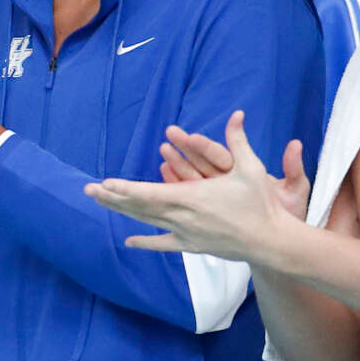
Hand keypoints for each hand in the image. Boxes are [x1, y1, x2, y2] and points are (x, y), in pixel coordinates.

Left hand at [87, 111, 297, 265]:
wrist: (270, 241)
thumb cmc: (261, 203)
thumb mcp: (250, 168)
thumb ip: (238, 140)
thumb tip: (236, 114)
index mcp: (192, 196)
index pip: (149, 192)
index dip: (125, 188)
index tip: (104, 184)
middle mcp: (183, 217)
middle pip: (140, 207)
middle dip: (113, 198)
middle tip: (89, 191)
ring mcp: (186, 234)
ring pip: (147, 222)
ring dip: (123, 212)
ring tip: (102, 204)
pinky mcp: (193, 246)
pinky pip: (163, 244)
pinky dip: (145, 242)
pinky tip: (129, 241)